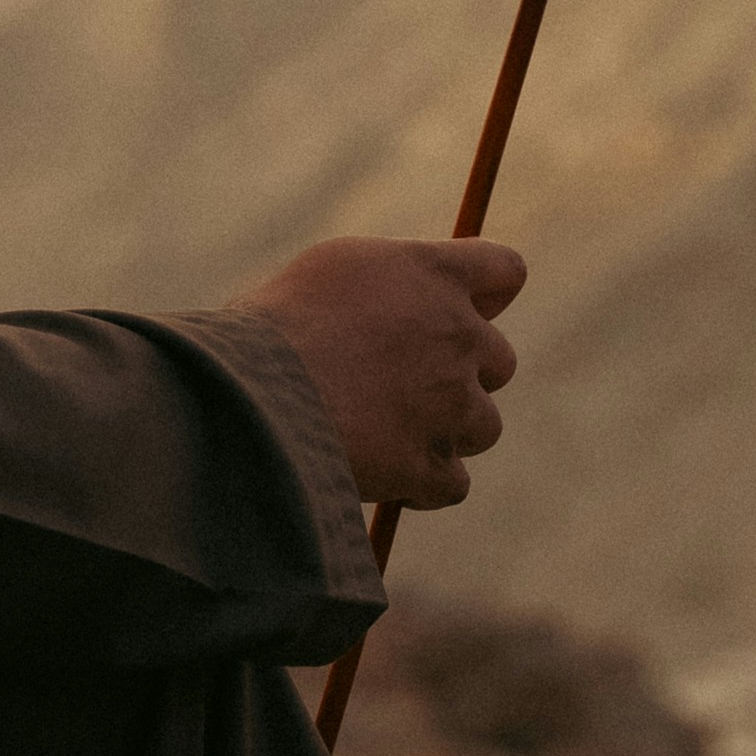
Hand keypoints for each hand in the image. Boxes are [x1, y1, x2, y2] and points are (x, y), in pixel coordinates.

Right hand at [230, 236, 523, 508]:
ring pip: (482, 425)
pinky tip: (381, 476)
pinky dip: (422, 485)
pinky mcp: (432, 464)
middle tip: (402, 387)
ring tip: (382, 434)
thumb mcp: (326, 276)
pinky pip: (451, 483)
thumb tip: (399, 308)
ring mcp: (452, 403)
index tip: (459, 312)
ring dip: (444, 433)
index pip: (505, 270)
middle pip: (499, 360)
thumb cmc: (265, 331)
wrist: (249, 399)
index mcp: (430, 274)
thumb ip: (383, 289)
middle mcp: (457, 334)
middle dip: (461, 376)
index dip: (488, 295)